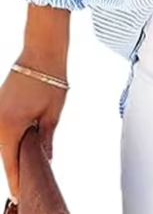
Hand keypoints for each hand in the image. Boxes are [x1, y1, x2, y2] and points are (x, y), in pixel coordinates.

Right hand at [0, 56, 67, 203]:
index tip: (19, 195)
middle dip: (15, 167)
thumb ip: (45, 140)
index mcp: (9, 127)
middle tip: (26, 183)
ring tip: (26, 163)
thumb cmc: (50, 81)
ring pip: (2, 143)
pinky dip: (10, 139)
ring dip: (13, 152)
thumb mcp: (52, 114)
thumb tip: (45, 161)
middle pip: (4, 155)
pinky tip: (22, 143)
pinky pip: (1, 131)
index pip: (10, 164)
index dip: (15, 181)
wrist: (41, 53)